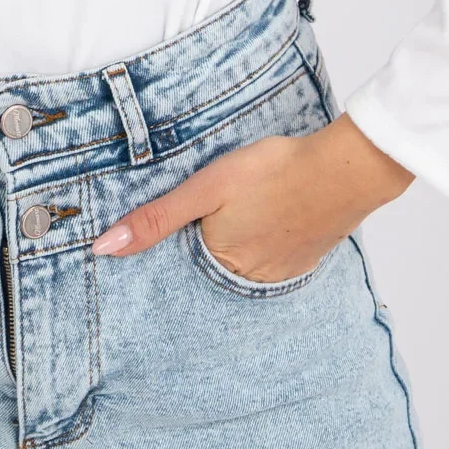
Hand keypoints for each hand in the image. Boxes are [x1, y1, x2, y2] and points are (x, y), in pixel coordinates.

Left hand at [91, 114, 413, 282]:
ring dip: (237, 241)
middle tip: (211, 211)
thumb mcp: (205, 189)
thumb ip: (156, 219)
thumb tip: (103, 249)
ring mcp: (282, 270)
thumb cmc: (274, 173)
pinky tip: (267, 216)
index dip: (172, 244)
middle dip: (205, 243)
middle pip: (213, 263)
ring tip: (239, 212)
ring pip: (245, 259)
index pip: (179, 264)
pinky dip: (266, 238)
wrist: (345, 169)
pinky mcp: (307, 256)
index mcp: (221, 264)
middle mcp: (251, 278)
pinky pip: (274, 254)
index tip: (170, 228)